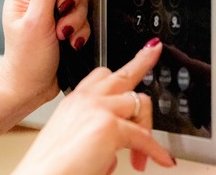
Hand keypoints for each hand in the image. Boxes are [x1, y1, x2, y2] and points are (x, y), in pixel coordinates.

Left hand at [0, 0, 89, 104]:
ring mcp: (52, 9)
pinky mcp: (65, 22)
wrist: (30, 89)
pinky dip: (80, 29)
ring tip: (62, 34)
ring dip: (76, 17)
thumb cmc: (25, 59)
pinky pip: (84, 15)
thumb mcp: (36, 19)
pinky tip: (70, 41)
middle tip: (62, 11)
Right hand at [13, 38, 175, 173]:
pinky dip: (155, 151)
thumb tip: (115, 152)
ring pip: (139, 104)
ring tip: (142, 154)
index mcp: (75, 101)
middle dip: (142, 64)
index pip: (103, 75)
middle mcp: (85, 99)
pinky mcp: (109, 126)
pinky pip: (144, 136)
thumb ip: (97, 139)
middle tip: (153, 53)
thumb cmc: (54, 167)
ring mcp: (98, 108)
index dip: (126, 64)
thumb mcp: (75, 143)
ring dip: (147, 129)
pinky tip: (161, 160)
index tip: (142, 51)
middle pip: (123, 77)